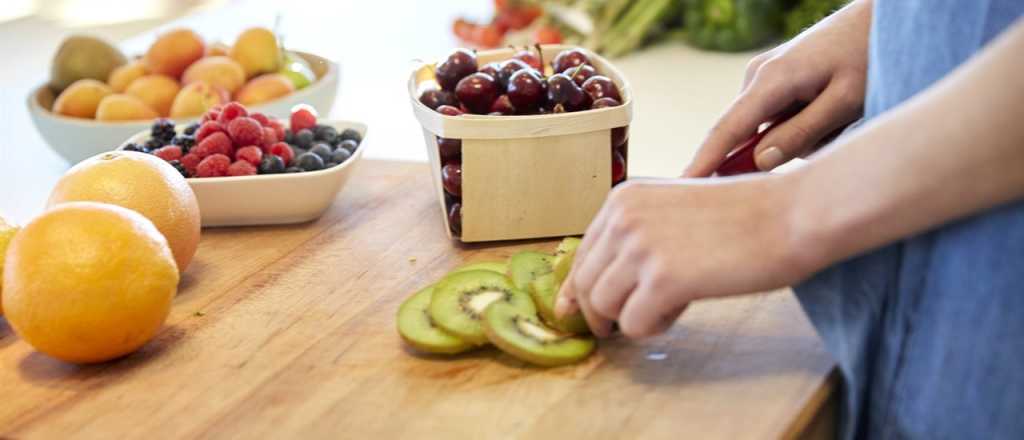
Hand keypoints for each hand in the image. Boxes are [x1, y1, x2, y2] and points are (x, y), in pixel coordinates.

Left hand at [555, 176, 817, 338]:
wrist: (791, 214)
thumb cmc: (744, 217)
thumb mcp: (673, 210)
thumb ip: (635, 238)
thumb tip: (591, 288)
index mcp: (623, 198)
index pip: (581, 254)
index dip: (578, 289)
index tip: (577, 312)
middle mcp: (624, 218)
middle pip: (585, 284)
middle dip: (601, 312)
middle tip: (626, 324)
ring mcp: (641, 247)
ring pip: (604, 307)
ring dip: (633, 318)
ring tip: (671, 304)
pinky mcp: (663, 279)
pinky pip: (634, 324)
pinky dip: (655, 328)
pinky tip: (682, 308)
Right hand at [684, 0, 871, 176]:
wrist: (880, 16)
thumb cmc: (869, 54)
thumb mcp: (844, 102)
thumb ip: (801, 134)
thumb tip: (759, 162)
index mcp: (771, 80)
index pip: (726, 131)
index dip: (703, 163)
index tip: (680, 187)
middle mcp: (756, 76)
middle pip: (747, 136)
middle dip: (780, 149)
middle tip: (830, 134)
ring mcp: (762, 76)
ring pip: (767, 130)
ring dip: (800, 137)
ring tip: (840, 118)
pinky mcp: (773, 79)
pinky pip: (776, 118)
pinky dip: (801, 125)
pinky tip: (831, 111)